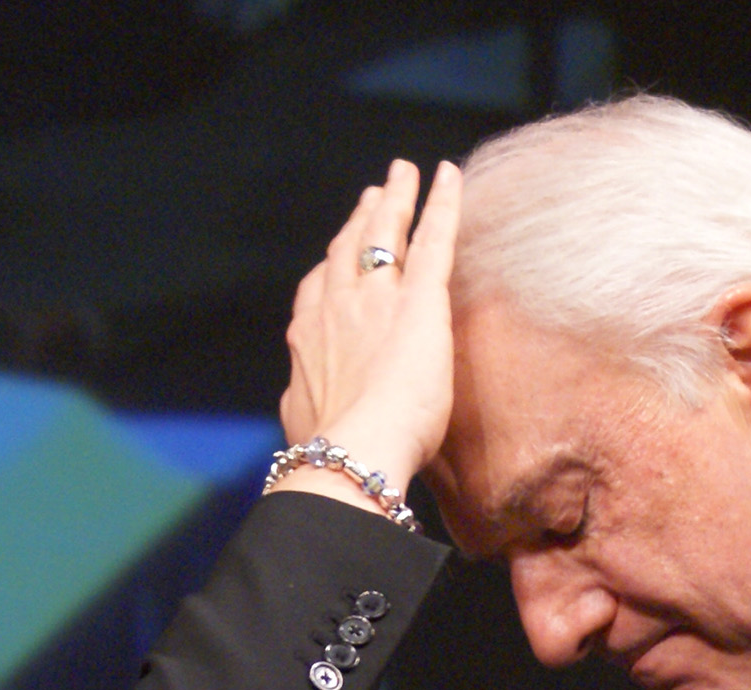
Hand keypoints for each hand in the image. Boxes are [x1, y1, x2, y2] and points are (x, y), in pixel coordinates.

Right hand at [279, 158, 463, 497]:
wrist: (351, 451)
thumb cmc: (330, 452)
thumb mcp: (303, 420)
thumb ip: (306, 400)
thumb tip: (303, 404)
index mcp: (308, 338)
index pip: (319, 289)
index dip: (331, 267)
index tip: (339, 252)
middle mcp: (336, 306)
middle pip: (348, 248)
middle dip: (361, 219)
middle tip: (375, 195)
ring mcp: (376, 297)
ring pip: (384, 234)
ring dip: (394, 200)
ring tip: (402, 176)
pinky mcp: (419, 300)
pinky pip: (432, 239)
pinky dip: (441, 203)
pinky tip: (447, 175)